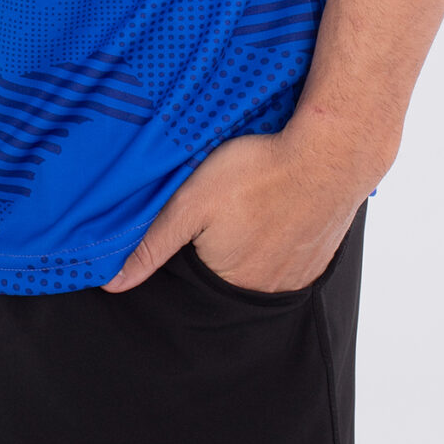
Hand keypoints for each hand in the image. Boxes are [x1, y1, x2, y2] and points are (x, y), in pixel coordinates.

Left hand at [102, 128, 369, 295]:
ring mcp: (297, 276)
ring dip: (253, 243)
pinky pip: (291, 257)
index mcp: (228, 283)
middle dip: (221, 247)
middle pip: (228, 274)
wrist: (330, 152)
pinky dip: (282, 238)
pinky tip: (278, 208)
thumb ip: (152, 244)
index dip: (189, 249)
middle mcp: (264, 291)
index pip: (194, 278)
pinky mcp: (320, 258)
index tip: (196, 222)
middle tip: (226, 209)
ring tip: (251, 206)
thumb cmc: (258, 172)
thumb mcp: (190, 202)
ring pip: (261, 265)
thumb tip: (113, 284)